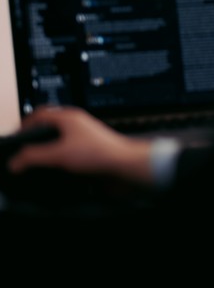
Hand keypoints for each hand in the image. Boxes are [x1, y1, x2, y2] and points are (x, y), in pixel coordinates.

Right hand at [7, 106, 155, 186]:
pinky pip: (68, 155)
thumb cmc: (100, 153)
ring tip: (36, 165)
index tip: (15, 138)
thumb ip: (33, 157)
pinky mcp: (89, 153)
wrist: (124, 167)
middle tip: (22, 154)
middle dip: (34, 142)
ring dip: (46, 154)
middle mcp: (77, 126)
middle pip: (48, 129)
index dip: (24, 125)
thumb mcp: (58, 155)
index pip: (40, 114)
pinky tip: (54, 173)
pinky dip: (58, 162)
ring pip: (58, 143)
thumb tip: (16, 161)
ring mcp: (84, 139)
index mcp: (69, 117)